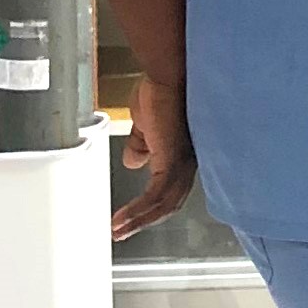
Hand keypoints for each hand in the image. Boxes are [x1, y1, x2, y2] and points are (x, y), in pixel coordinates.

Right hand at [112, 73, 195, 235]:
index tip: (131, 219)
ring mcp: (183, 162)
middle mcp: (189, 162)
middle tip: (121, 233)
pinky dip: (139, 209)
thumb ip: (142, 144)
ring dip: (139, 220)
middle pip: (170, 203)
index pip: (171, 190)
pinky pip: (156, 194)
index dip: (152, 207)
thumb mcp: (145, 125)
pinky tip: (123, 218)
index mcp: (183, 156)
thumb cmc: (160, 91)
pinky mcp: (173, 159)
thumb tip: (135, 162)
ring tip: (118, 230)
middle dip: (144, 221)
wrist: (165, 75)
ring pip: (164, 203)